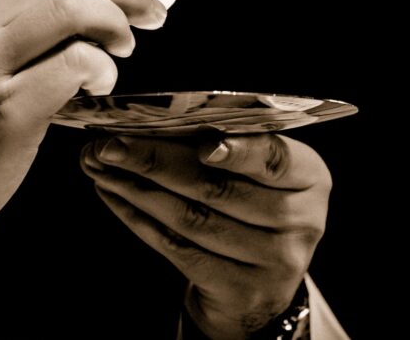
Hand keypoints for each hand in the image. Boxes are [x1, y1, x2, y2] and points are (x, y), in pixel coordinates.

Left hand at [81, 134, 330, 339]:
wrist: (260, 287)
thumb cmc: (253, 207)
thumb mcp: (258, 174)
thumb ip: (222, 145)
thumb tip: (149, 120)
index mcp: (310, 178)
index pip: (274, 160)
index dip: (238, 152)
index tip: (201, 144)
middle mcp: (300, 221)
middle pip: (218, 189)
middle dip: (155, 161)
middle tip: (110, 144)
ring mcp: (272, 262)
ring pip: (192, 219)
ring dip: (137, 188)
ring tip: (100, 166)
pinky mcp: (239, 290)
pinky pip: (178, 249)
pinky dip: (140, 219)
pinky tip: (114, 196)